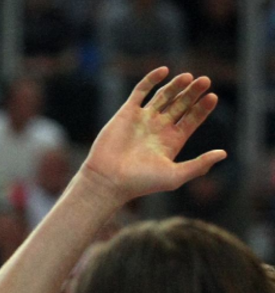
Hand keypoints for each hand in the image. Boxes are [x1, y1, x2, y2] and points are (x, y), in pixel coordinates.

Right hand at [81, 67, 226, 204]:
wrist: (108, 180)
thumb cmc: (140, 183)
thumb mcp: (175, 176)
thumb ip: (199, 165)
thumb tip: (223, 154)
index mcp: (172, 141)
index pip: (192, 119)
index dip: (203, 107)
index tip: (212, 97)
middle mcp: (159, 128)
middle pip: (181, 104)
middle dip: (193, 93)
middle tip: (205, 81)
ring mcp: (143, 119)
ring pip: (163, 96)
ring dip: (176, 85)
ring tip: (189, 77)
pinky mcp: (126, 113)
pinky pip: (140, 91)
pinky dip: (151, 80)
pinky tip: (164, 71)